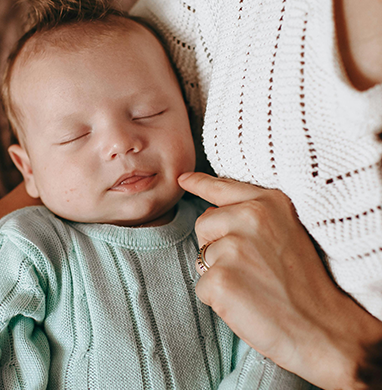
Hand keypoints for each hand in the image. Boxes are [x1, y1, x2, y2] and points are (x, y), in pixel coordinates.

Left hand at [178, 172, 381, 389]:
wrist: (325, 330)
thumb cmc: (307, 285)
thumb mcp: (287, 232)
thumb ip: (253, 216)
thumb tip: (211, 211)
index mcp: (269, 203)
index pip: (224, 187)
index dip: (200, 183)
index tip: (184, 179)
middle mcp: (250, 217)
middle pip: (204, 224)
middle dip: (217, 246)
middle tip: (252, 268)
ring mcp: (233, 247)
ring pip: (201, 257)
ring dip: (219, 274)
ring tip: (254, 286)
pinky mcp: (219, 278)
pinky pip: (202, 287)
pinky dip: (218, 299)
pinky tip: (247, 304)